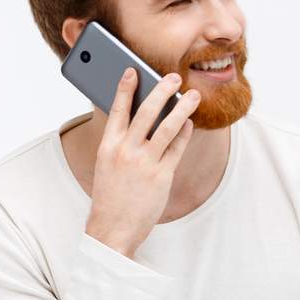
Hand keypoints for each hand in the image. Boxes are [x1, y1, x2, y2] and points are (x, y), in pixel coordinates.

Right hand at [84, 68, 198, 257]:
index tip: (133, 70)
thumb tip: (139, 118)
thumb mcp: (106, 164)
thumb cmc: (110, 195)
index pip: (117, 109)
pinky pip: (178, 148)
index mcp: (108, 146)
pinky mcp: (162, 175)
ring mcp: (145, 163)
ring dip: (182, 107)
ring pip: (168, 127)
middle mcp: (126, 151)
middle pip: (147, 112)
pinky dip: (185, 133)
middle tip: (173, 77)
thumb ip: (121, 142)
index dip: (125, 87)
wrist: (112, 229)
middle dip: (161, 90)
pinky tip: (190, 123)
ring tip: (192, 95)